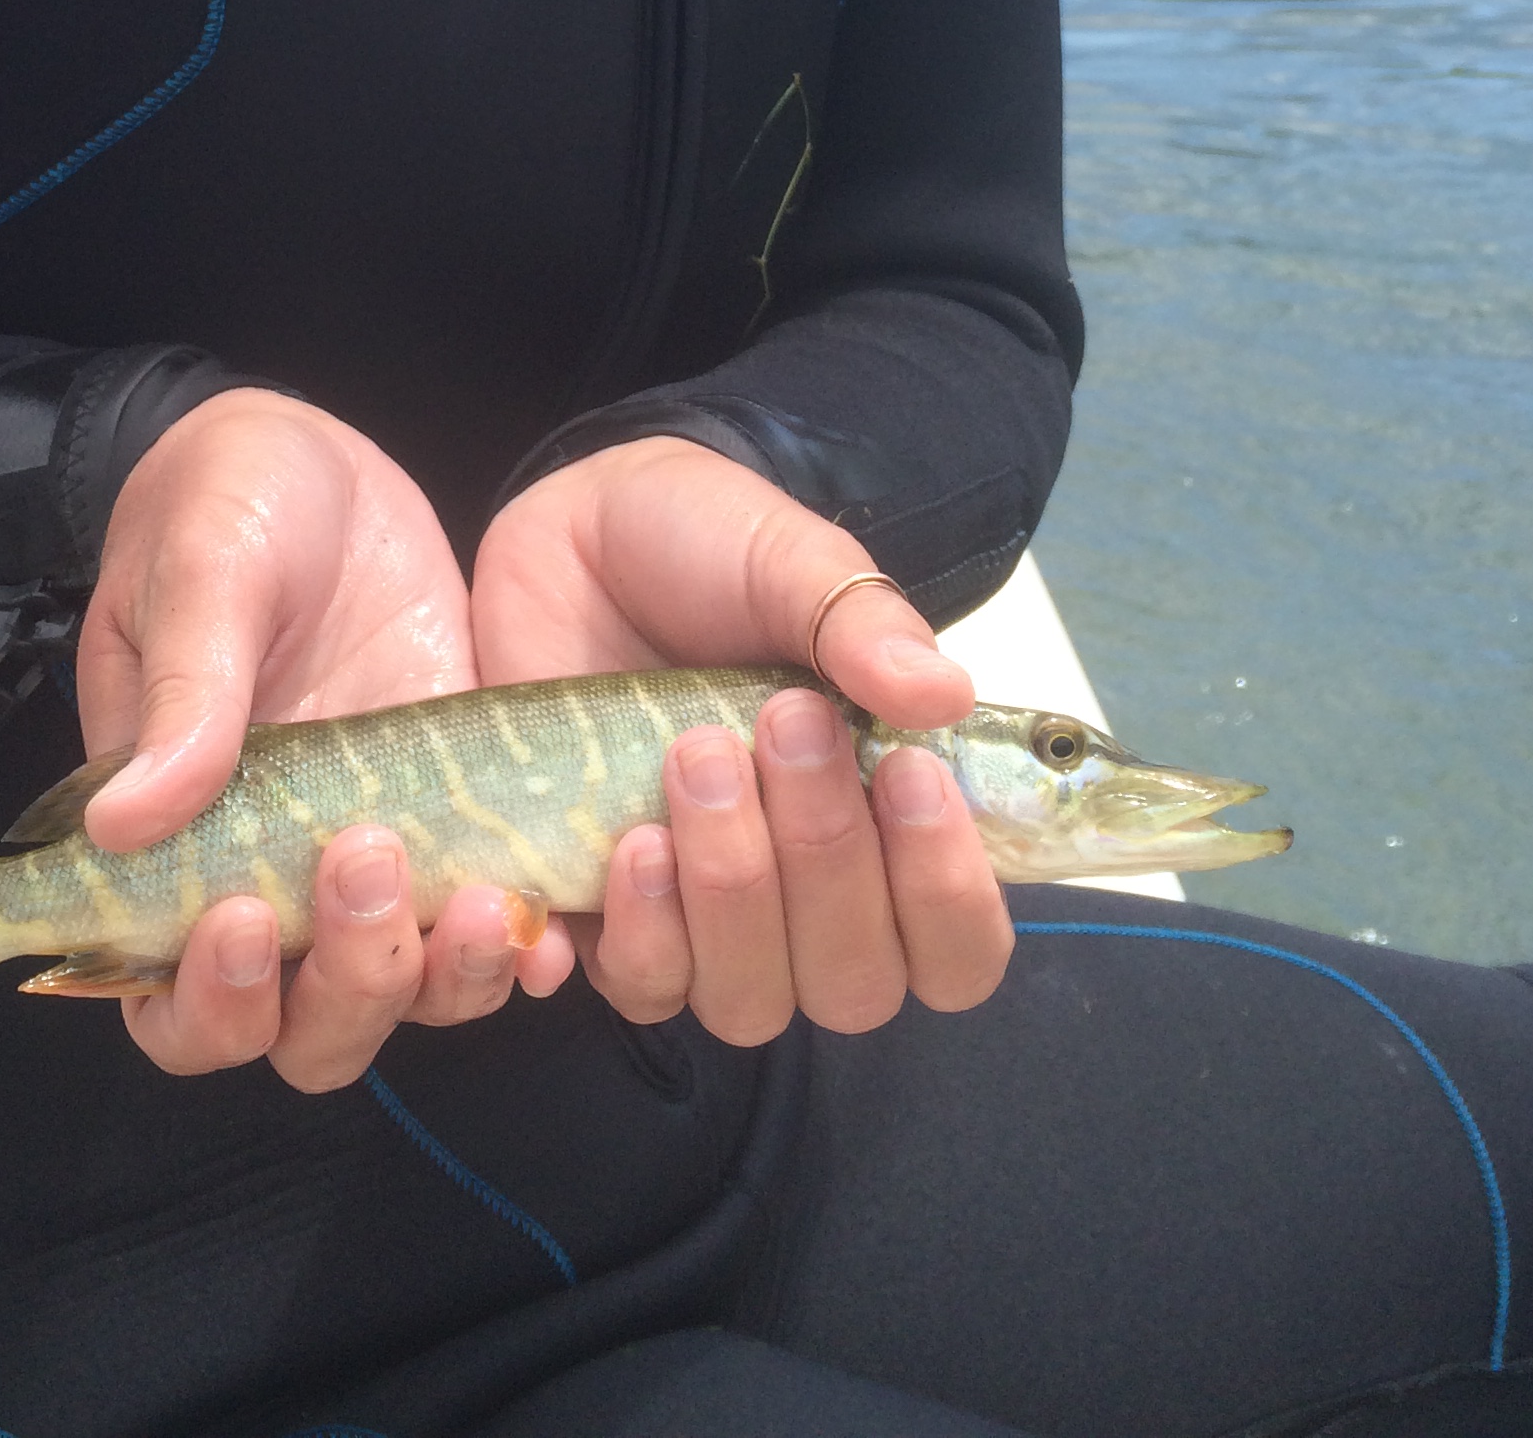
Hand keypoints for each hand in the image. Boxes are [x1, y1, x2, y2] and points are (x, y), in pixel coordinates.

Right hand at [75, 389, 568, 1087]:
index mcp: (170, 835)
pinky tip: (552, 919)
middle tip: (367, 865)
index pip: (164, 991)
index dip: (203, 996)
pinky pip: (490, 924)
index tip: (246, 918)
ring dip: (436, 977)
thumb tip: (123, 826)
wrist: (322, 457)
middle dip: (338, 989)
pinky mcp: (462, 819)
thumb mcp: (200, 566)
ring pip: (402, 995)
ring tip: (478, 900)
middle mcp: (270, 872)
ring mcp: (374, 853)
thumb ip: (183, 688)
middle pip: (296, 1026)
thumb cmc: (224, 501)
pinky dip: (523, 946)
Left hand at [470, 436, 1012, 1040]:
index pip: (960, 947)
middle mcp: (809, 901)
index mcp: (889, 825)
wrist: (573, 532)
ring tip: (694, 757)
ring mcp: (707, 921)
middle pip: (855, 984)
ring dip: (731, 889)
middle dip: (827, 857)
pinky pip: (638, 985)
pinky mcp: (609, 915)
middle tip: (783, 722)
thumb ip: (866, 625)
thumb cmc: (707, 551)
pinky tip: (626, 843)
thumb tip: (945, 694)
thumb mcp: (791, 559)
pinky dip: (637, 930)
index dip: (949, 895)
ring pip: (749, 999)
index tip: (910, 775)